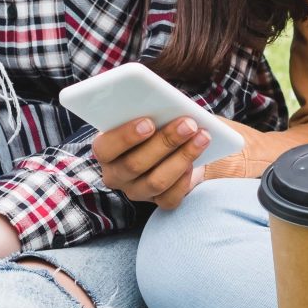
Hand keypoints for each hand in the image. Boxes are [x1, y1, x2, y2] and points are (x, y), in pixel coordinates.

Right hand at [93, 114, 254, 210]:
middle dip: (165, 142)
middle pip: (135, 164)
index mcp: (105, 149)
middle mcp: (115, 174)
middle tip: (188, 124)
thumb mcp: (151, 112)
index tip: (149, 122)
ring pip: (155, 181)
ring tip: (202, 137)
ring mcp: (136, 191)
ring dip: (182, 157)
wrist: (175, 144)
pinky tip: (196, 163)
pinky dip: (184, 180)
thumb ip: (150, 108)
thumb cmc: (158, 121)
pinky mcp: (158, 203)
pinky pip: (170, 198)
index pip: (105, 148)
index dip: (126, 136)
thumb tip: (167, 105)